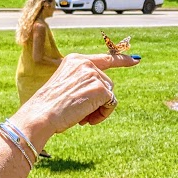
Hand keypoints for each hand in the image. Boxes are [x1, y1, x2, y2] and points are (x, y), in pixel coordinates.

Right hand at [16, 52, 139, 141]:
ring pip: (109, 94)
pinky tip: (88, 119)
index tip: (136, 60)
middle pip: (107, 83)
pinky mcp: (100, 88)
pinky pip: (111, 103)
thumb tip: (107, 92)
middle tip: (80, 113)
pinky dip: (103, 114)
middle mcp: (85, 63)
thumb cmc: (49, 106)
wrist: (41, 114)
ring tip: (82, 117)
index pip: (104, 58)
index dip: (122, 60)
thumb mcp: (65, 87)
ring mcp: (93, 74)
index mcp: (75, 60)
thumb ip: (84, 83)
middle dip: (98, 100)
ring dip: (99, 109)